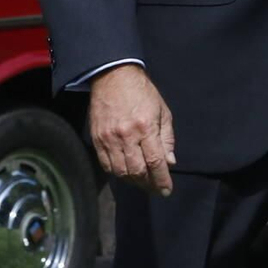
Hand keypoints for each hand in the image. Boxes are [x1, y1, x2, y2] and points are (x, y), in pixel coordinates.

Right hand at [88, 64, 175, 195]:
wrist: (113, 77)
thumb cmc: (143, 92)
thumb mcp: (162, 111)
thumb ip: (167, 138)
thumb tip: (170, 162)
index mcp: (146, 127)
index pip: (155, 162)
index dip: (162, 180)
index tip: (166, 190)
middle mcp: (127, 135)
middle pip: (138, 171)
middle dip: (149, 184)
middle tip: (156, 187)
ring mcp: (109, 138)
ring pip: (121, 172)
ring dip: (133, 181)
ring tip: (142, 181)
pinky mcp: (97, 139)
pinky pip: (106, 165)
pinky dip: (117, 173)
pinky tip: (126, 171)